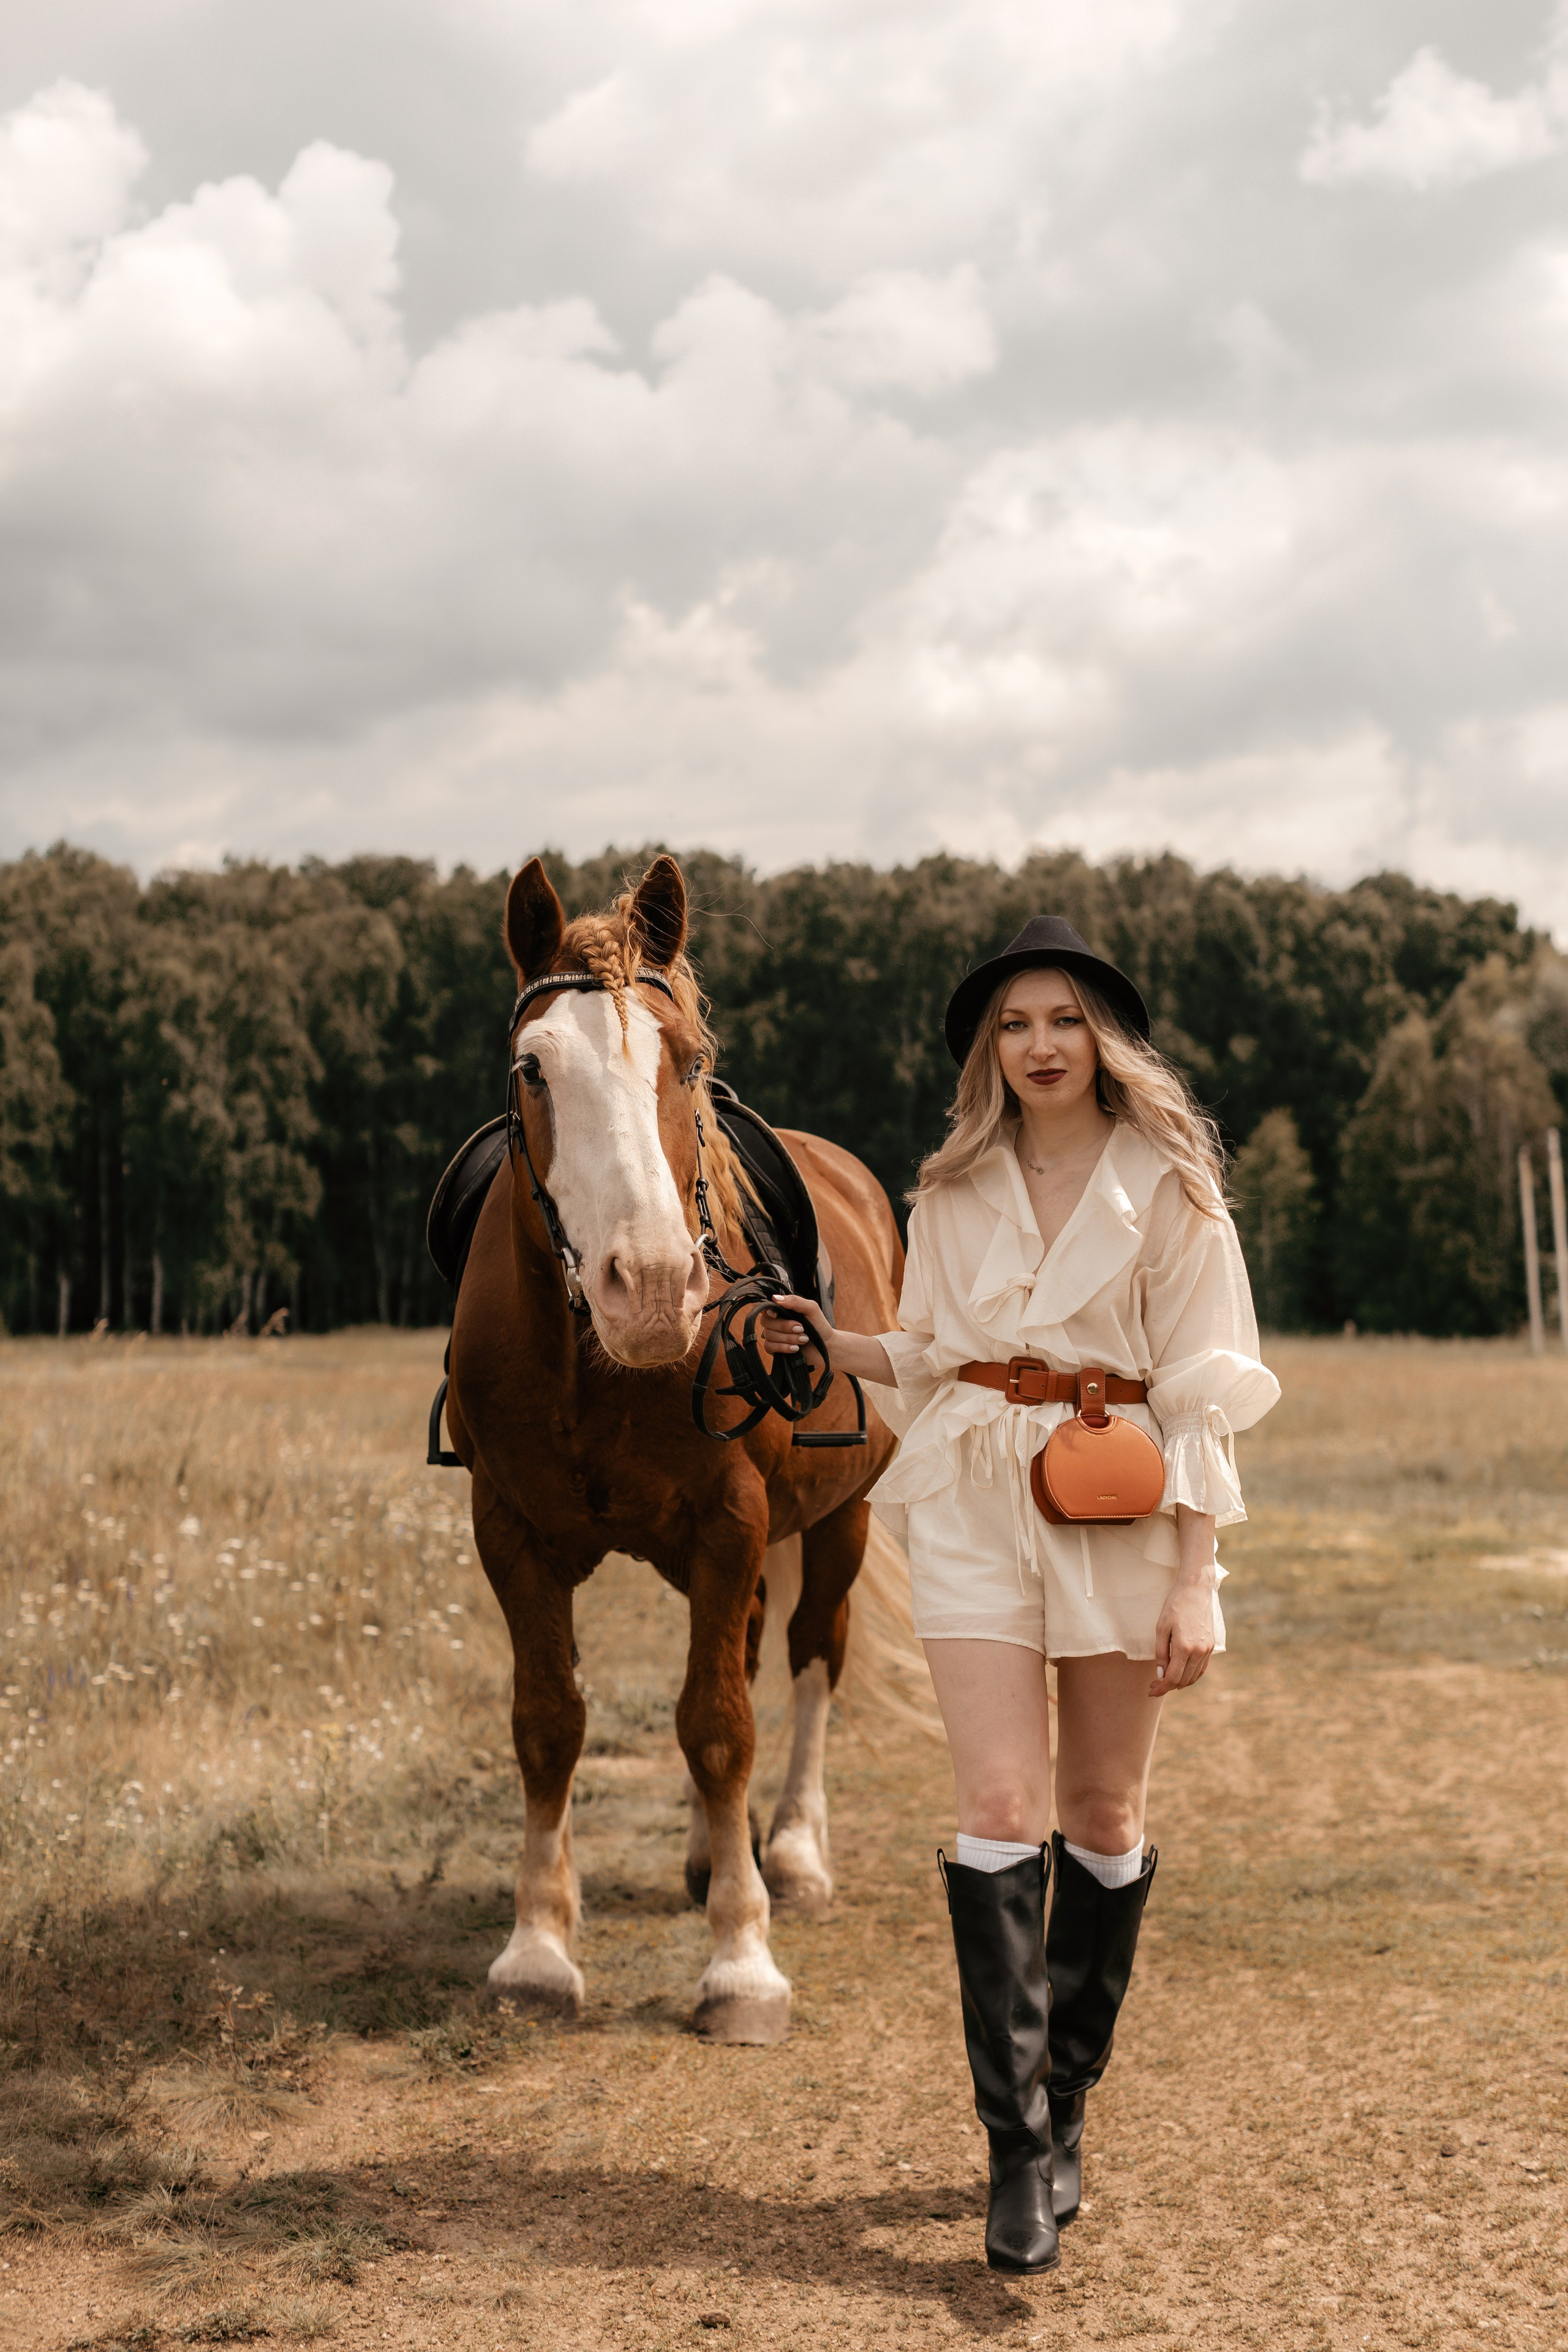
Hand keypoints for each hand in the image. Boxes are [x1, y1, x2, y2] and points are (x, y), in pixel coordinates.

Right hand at [757, 1293, 832, 1375]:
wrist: (827, 1345)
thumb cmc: (819, 1325)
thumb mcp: (811, 1308)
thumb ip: (794, 1301)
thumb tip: (775, 1298)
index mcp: (782, 1310)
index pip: (765, 1308)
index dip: (768, 1311)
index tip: (776, 1314)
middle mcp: (775, 1322)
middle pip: (766, 1322)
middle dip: (785, 1326)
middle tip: (802, 1328)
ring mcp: (774, 1336)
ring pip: (769, 1335)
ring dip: (788, 1338)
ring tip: (804, 1339)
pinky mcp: (775, 1349)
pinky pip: (769, 1347)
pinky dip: (783, 1348)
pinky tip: (796, 1348)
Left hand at [1149, 1506, 1217, 1696]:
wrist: (1196, 1590)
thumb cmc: (1175, 1606)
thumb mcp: (1161, 1628)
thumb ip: (1160, 1653)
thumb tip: (1161, 1675)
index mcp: (1184, 1648)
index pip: (1173, 1678)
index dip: (1161, 1688)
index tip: (1151, 1691)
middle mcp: (1199, 1652)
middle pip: (1183, 1680)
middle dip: (1168, 1686)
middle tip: (1154, 1685)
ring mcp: (1207, 1650)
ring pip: (1193, 1677)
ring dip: (1179, 1682)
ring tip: (1165, 1680)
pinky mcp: (1211, 1646)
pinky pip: (1201, 1669)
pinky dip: (1190, 1675)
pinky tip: (1180, 1673)